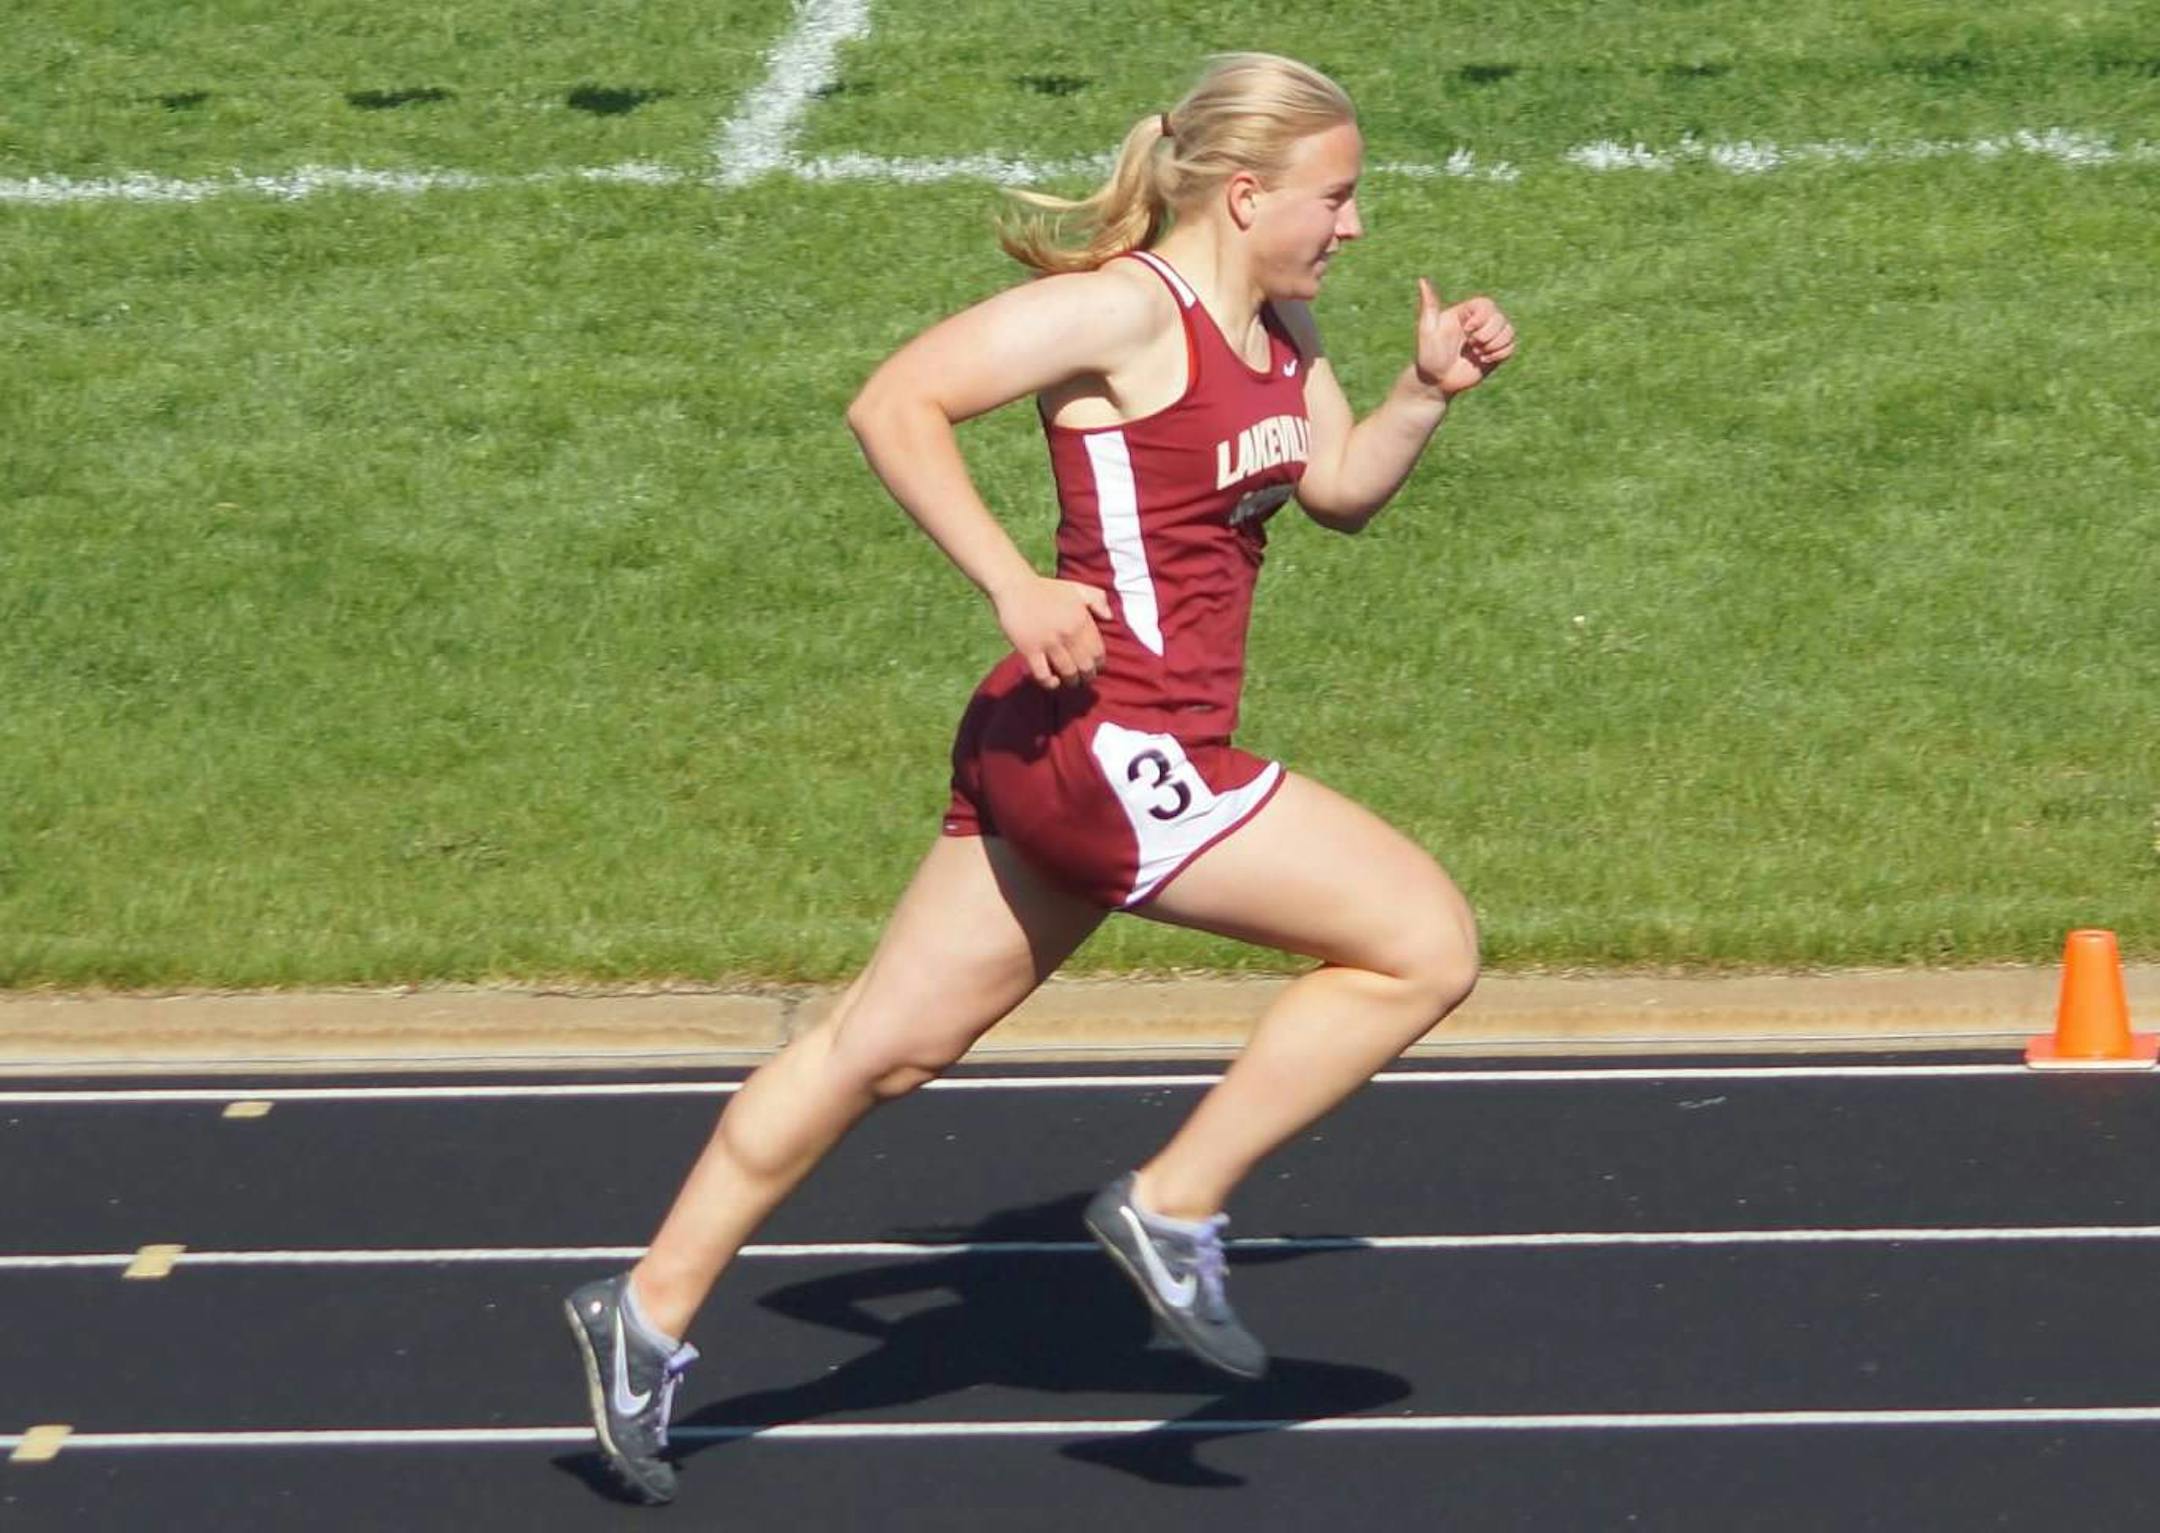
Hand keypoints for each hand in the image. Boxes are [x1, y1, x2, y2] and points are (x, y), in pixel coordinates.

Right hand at [992, 576, 1112, 688]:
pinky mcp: (1030, 650)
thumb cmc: (1047, 589)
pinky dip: (1050, 682)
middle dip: (1088, 676)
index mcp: (1082, 620)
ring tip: (1071, 681)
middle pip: (1085, 666)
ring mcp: (1049, 643)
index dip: (1099, 663)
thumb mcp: (1077, 588)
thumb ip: (1098, 599)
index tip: (1096, 666)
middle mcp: (1068, 634)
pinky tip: (1053, 681)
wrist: (1015, 587)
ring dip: (1072, 681)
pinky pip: (1043, 674)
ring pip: (1067, 672)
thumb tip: (1110, 618)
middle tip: (1085, 678)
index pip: (1098, 651)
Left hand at [1414, 278, 1515, 396]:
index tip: (1467, 330)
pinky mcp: (1495, 352)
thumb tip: (1422, 279)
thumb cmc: (1428, 356)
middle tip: (1471, 345)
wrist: (1436, 382)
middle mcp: (1479, 323)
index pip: (1487, 304)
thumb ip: (1429, 305)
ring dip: (1495, 345)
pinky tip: (1484, 360)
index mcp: (1465, 313)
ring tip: (1478, 354)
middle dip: (1488, 334)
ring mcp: (1488, 338)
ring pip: (1509, 331)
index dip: (1482, 317)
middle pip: (1501, 318)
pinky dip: (1501, 353)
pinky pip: (1511, 346)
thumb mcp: (1427, 329)